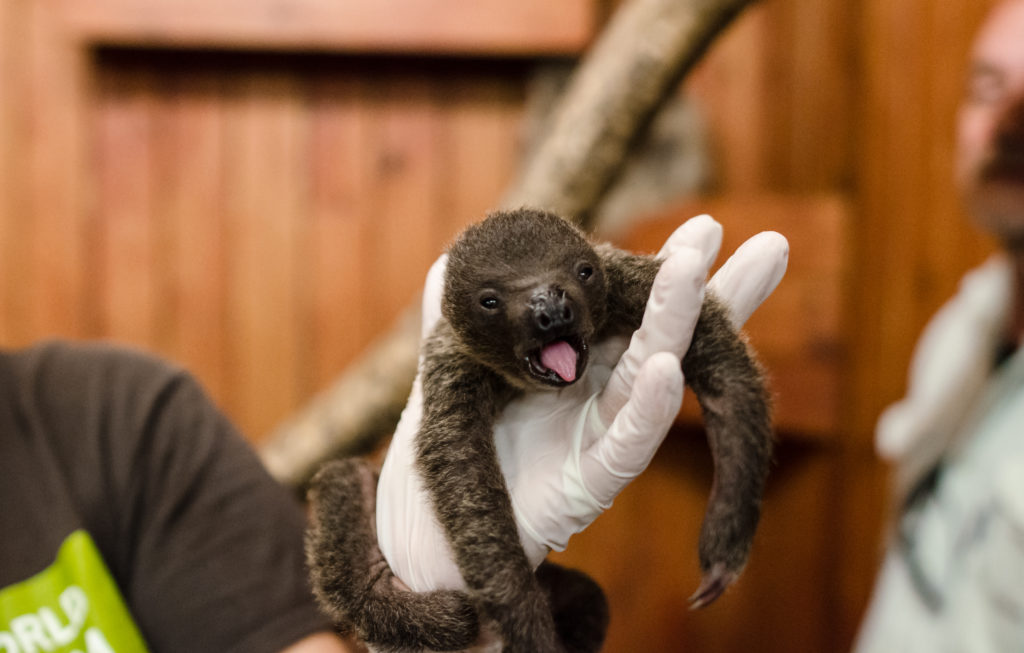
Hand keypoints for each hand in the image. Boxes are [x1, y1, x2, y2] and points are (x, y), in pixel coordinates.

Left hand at [375, 215, 788, 591]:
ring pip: (654, 373)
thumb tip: (449, 259)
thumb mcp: (456, 369)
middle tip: (772, 246)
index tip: (708, 228)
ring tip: (699, 268)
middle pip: (671, 334)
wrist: (440, 525)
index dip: (674, 272)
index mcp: (584, 359)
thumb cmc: (463, 443)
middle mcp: (607, 391)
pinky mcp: (593, 478)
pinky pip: (627, 440)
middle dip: (719, 292)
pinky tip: (665, 367)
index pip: (635, 306)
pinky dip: (647, 404)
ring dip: (677, 322)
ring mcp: (606, 432)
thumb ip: (455, 316)